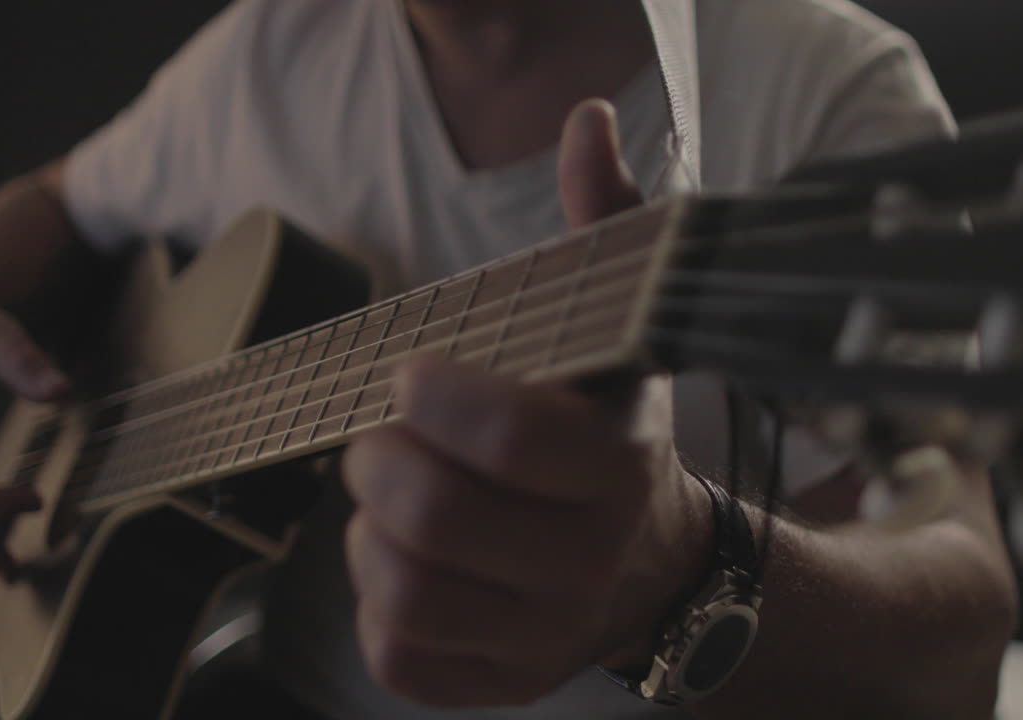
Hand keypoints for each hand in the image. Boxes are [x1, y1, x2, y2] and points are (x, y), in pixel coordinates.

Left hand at [341, 100, 713, 706]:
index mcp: (614, 470)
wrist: (654, 567)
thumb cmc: (611, 441)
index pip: (512, 442)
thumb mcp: (619, 337)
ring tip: (390, 499)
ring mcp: (544, 635)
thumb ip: (600, 230)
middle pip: (434, 518)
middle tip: (380, 438)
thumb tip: (586, 125)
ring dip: (368, 534)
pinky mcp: (501, 683)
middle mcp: (587, 563)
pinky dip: (374, 603)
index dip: (436, 399)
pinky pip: (398, 658)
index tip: (410, 375)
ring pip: (403, 593)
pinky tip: (404, 562)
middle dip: (376, 463)